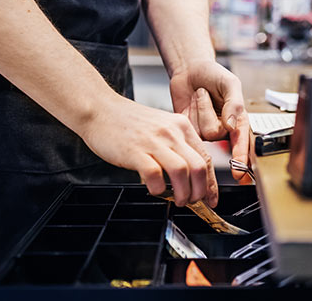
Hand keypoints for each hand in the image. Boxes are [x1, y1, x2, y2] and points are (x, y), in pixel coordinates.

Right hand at [80, 95, 217, 206]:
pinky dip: (158, 189)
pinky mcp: (135, 151)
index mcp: (181, 126)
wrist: (99, 109)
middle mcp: (171, 132)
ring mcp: (154, 141)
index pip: (205, 158)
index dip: (211, 183)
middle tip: (194, 202)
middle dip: (201, 191)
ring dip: (183, 193)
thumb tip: (189, 175)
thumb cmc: (127, 121)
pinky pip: (155, 175)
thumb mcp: (161, 127)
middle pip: (199, 167)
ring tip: (178, 200)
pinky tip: (154, 189)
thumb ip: (175, 146)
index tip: (211, 198)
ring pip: (182, 172)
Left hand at [169, 60, 249, 180]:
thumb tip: (231, 125)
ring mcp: (206, 132)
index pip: (242, 143)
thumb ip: (235, 103)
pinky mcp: (191, 131)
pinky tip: (194, 102)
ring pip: (202, 131)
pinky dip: (191, 111)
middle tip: (209, 93)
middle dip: (210, 112)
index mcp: (239, 120)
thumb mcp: (230, 83)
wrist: (190, 69)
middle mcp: (224, 129)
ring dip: (200, 108)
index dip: (241, 158)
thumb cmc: (213, 74)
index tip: (240, 172)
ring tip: (201, 95)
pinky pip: (190, 129)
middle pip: (217, 135)